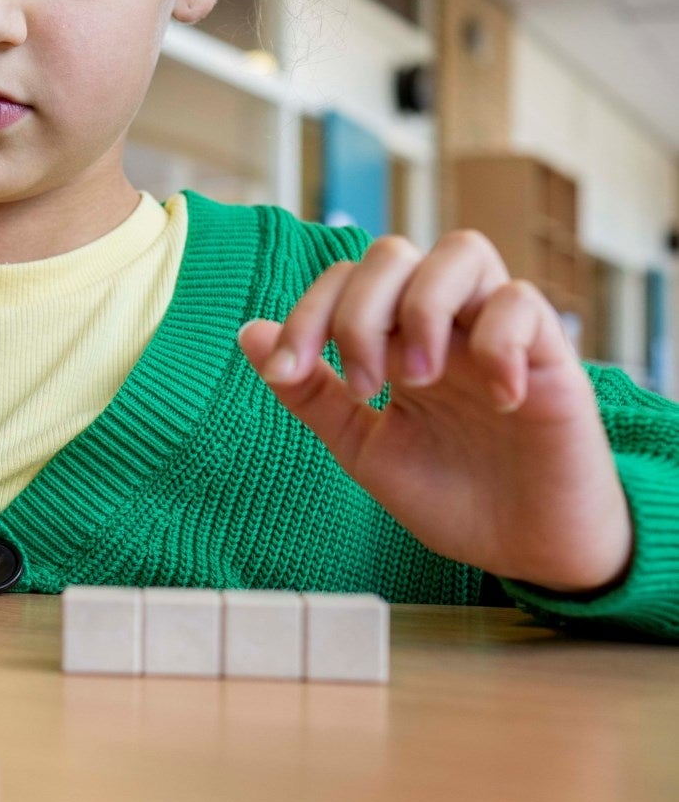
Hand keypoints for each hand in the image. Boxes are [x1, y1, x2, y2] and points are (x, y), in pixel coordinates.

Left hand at [236, 230, 632, 593]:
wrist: (526, 550)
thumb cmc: (452, 495)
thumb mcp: (363, 448)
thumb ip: (312, 393)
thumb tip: (249, 333)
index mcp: (394, 340)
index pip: (344, 280)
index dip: (306, 313)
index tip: (285, 371)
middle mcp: (444, 325)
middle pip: (392, 253)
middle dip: (358, 312)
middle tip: (365, 387)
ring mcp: (497, 334)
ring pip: (461, 251)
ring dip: (420, 308)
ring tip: (419, 379)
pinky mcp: (551, 358)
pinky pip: (524, 303)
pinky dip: (498, 340)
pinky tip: (494, 400)